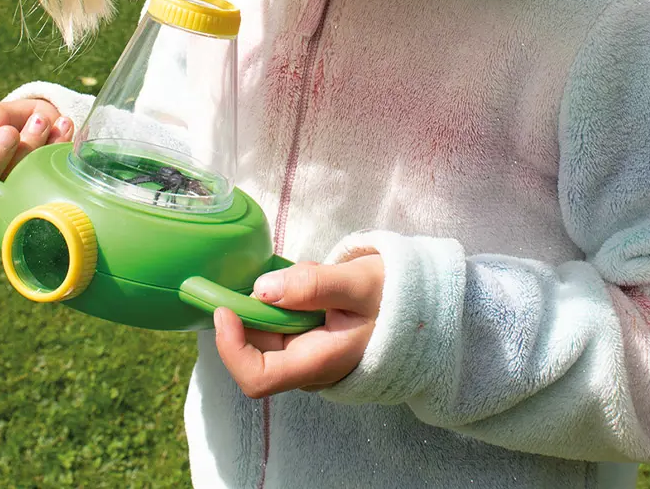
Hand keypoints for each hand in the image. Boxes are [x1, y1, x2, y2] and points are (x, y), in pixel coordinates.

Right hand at [0, 99, 72, 214]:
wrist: (60, 130)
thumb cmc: (22, 123)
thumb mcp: (7, 113)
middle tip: (9, 132)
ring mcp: (15, 194)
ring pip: (15, 181)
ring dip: (29, 148)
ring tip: (41, 121)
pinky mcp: (46, 195)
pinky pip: (49, 178)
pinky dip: (57, 148)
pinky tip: (63, 127)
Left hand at [214, 254, 383, 397]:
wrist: (425, 307)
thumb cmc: (395, 295)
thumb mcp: (358, 282)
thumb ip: (312, 285)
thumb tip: (261, 290)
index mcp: (321, 362)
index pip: (257, 377)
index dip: (231, 346)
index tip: (224, 307)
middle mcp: (309, 368)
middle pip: (256, 349)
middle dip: (256, 308)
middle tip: (288, 274)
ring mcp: (309, 357)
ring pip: (269, 332)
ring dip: (276, 300)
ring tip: (320, 278)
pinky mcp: (311, 343)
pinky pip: (283, 323)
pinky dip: (287, 299)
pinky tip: (320, 285)